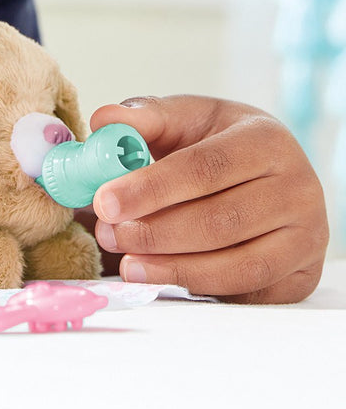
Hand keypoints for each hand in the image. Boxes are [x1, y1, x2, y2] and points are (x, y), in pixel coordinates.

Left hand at [88, 96, 328, 303]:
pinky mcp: (301, 276)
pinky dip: (199, 287)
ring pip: (236, 264)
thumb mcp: (184, 117)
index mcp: (266, 140)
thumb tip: (103, 121)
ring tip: (127, 263)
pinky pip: (246, 291)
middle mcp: (296, 188)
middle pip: (220, 221)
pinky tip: (160, 277)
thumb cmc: (215, 141)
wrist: (264, 171)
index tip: (105, 201)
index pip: (205, 168)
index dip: (151, 188)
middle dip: (155, 233)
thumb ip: (143, 117)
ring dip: (172, 267)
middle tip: (108, 234)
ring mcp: (305, 237)